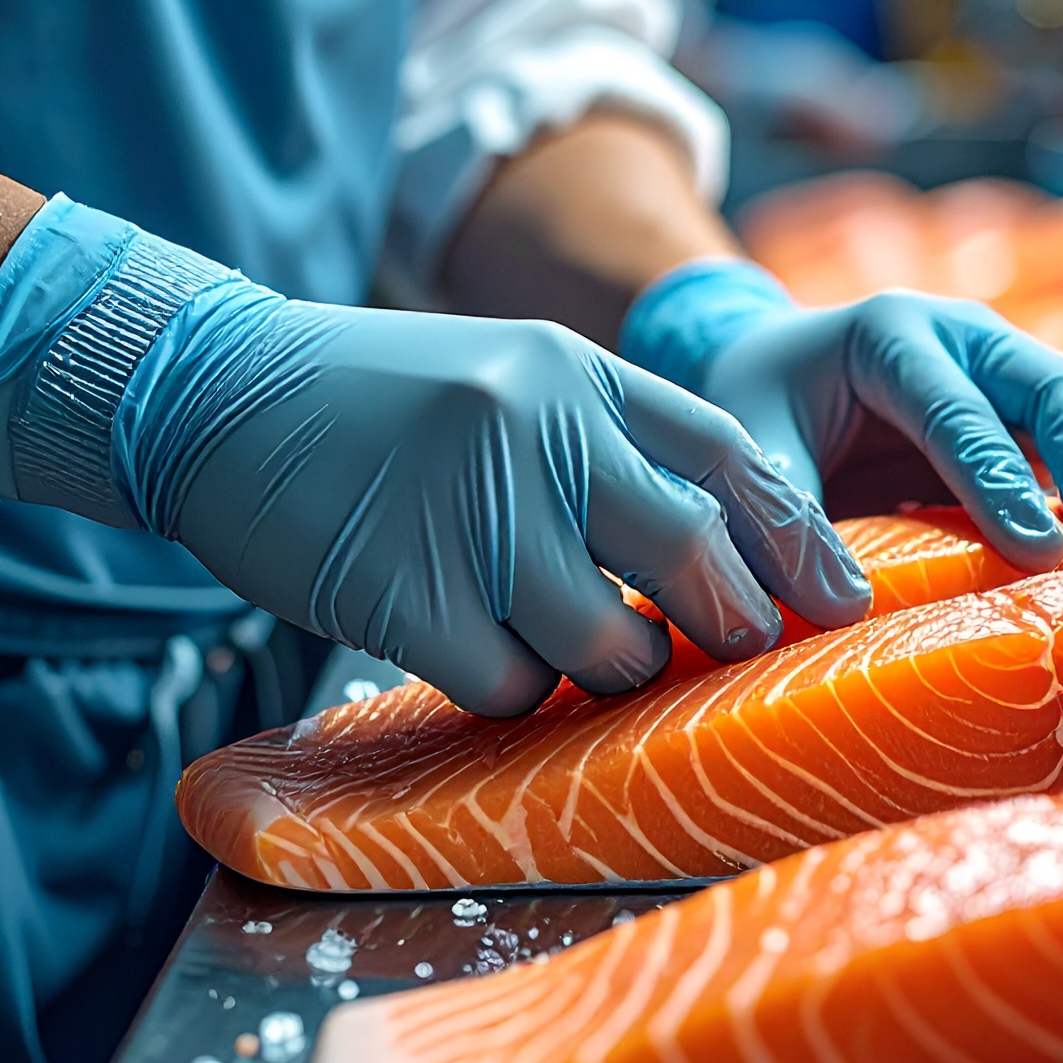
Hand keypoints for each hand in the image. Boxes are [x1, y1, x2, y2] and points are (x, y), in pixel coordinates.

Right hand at [0, 204, 870, 714]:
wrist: (217, 390)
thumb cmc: (377, 400)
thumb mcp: (507, 375)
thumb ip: (602, 442)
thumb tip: (716, 554)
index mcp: (574, 372)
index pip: (726, 455)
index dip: (798, 536)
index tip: (845, 598)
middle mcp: (536, 429)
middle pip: (691, 554)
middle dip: (731, 624)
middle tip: (735, 654)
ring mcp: (469, 507)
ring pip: (607, 643)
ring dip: (612, 672)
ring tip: (577, 653)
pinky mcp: (403, 587)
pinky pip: (508, 683)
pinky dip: (512, 691)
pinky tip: (480, 656)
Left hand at [620, 261, 1062, 570]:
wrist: (772, 361)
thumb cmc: (759, 403)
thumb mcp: (751, 444)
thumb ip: (788, 510)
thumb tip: (840, 606)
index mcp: (888, 333)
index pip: (953, 409)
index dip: (998, 480)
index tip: (1038, 550)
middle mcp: (959, 332)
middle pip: (1048, 386)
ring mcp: (1001, 358)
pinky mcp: (1023, 398)